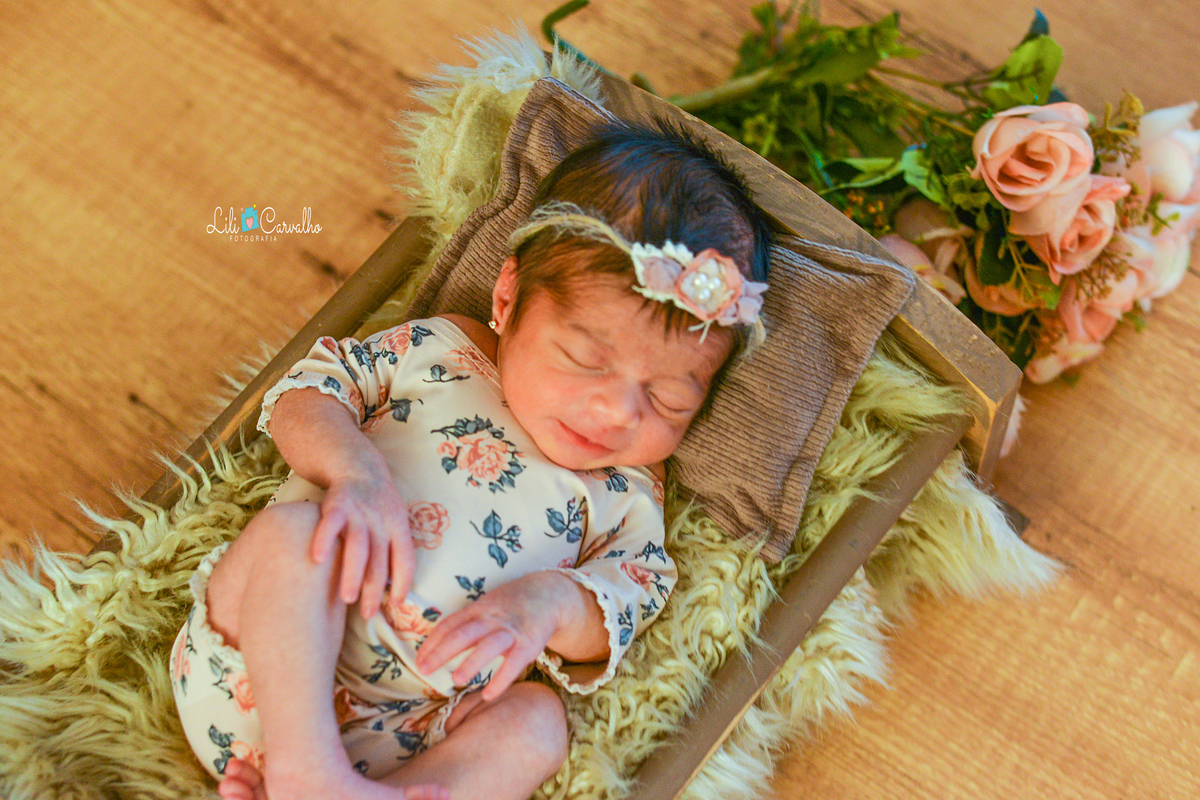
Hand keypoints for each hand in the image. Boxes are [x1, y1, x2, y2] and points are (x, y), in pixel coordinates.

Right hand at [310, 459, 414, 617]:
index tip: (395, 603)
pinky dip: (324, 539)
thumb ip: (394, 552)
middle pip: (380, 558)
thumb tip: (395, 594)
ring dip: (353, 572)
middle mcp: (381, 521)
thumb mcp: (394, 523)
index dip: (402, 582)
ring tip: (347, 598)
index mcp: (399, 527)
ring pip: (358, 545)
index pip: (406, 558)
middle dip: (374, 588)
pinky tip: (317, 559)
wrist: (359, 466)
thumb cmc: (377, 506)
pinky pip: (330, 523)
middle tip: (367, 613)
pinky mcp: (337, 504)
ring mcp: (359, 512)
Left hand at [414, 572, 566, 700]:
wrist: (548, 594)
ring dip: (472, 662)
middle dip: (442, 651)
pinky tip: (488, 695)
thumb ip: (467, 621)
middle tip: (424, 669)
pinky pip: (514, 663)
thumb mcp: (487, 604)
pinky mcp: (529, 644)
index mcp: (478, 609)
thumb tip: (438, 643)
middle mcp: (493, 618)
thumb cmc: (511, 604)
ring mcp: (511, 631)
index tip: (418, 660)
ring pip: (489, 645)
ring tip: (456, 680)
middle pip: (464, 633)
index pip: (451, 624)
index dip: (432, 642)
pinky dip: (502, 679)